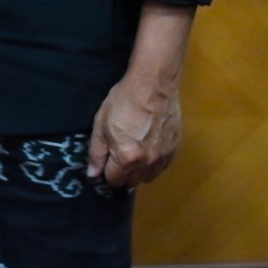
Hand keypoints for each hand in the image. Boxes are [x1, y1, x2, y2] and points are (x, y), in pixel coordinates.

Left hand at [87, 65, 182, 188]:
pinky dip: (153, 162)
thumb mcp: (101, 124)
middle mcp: (147, 163)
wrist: (153, 84)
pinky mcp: (174, 149)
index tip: (107, 157)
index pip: (114, 180)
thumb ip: (96, 153)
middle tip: (120, 152)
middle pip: (131, 182)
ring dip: (139, 170)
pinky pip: (161, 167)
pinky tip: (149, 146)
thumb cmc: (123, 101)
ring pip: (148, 177)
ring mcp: (163, 157)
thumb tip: (93, 175)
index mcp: (126, 158)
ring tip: (135, 150)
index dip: (107, 170)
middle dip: (123, 172)